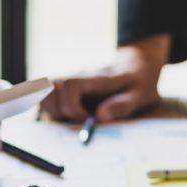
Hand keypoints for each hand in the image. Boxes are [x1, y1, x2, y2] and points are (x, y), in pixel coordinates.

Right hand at [42, 34, 169, 121]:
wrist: (136, 65)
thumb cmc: (139, 83)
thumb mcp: (140, 95)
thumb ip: (122, 106)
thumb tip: (99, 117)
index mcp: (96, 79)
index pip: (69, 85)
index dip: (71, 107)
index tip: (87, 120)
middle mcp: (79, 77)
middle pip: (51, 89)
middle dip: (60, 111)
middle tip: (79, 121)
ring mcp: (71, 81)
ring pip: (46, 92)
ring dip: (54, 111)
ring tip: (75, 120)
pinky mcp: (67, 88)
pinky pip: (49, 97)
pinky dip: (54, 110)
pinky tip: (71, 117)